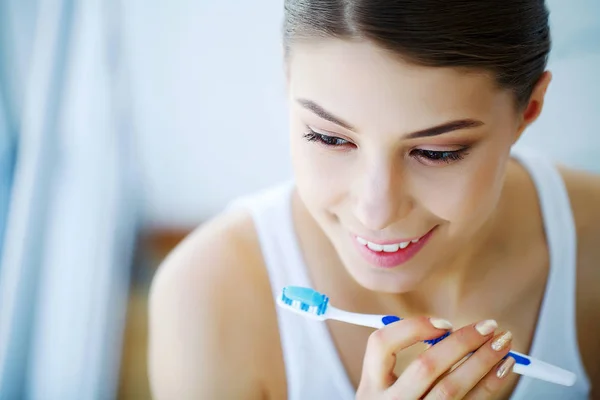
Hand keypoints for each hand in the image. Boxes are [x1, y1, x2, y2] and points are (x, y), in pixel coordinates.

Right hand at [356, 316, 514, 398]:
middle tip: (487, 326)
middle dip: (462, 342)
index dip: (414, 327)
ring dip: (483, 362)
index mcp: (371, 386)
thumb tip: (449, 332)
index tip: (445, 323)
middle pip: (426, 366)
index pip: (382, 343)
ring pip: (451, 388)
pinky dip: (489, 385)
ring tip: (504, 344)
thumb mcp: (383, 388)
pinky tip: (502, 369)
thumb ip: (401, 361)